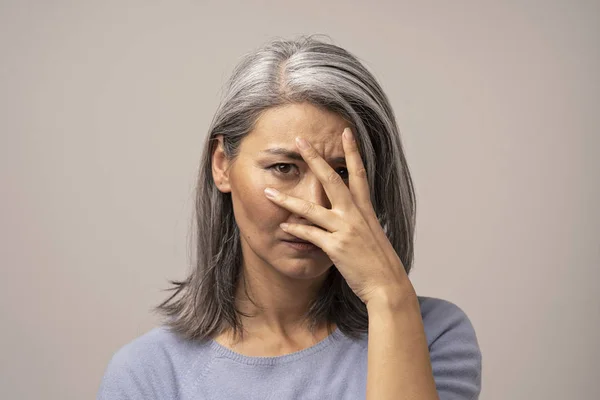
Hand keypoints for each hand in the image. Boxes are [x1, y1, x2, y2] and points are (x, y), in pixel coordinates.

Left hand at [263, 127, 412, 304]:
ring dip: (288, 201)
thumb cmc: (378, 261)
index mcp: (365, 209)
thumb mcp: (371, 233)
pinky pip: (310, 235)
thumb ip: (358, 219)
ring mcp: (346, 230)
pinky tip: (282, 228)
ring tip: (268, 194)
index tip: (346, 132)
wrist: (387, 284)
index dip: (352, 151)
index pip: (358, 173)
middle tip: (300, 140)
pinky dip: (295, 230)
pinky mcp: (336, 247)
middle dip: (315, 159)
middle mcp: (355, 215)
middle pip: (332, 180)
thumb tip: (347, 212)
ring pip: (312, 209)